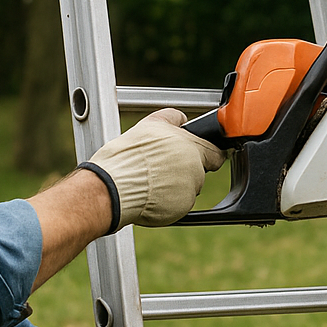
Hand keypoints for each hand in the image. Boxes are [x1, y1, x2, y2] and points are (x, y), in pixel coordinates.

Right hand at [84, 110, 225, 229]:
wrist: (111, 189)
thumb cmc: (125, 159)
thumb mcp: (149, 125)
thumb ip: (173, 118)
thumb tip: (183, 119)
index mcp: (191, 146)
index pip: (215, 152)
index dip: (208, 153)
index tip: (203, 155)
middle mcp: (194, 167)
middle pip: (198, 170)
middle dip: (185, 169)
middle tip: (161, 168)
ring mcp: (189, 189)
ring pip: (188, 187)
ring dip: (176, 185)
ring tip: (151, 181)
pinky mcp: (181, 208)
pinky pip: (179, 204)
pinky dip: (169, 201)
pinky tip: (151, 195)